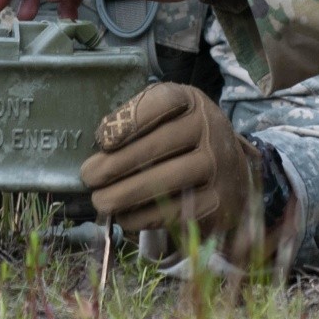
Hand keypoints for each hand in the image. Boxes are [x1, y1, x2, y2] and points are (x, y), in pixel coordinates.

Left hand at [79, 82, 259, 240]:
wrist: (230, 169)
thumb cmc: (182, 139)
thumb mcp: (166, 116)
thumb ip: (136, 122)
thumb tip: (100, 149)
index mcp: (192, 102)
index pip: (162, 102)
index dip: (129, 121)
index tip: (102, 139)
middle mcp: (210, 130)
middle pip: (158, 146)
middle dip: (116, 164)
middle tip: (89, 177)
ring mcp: (218, 167)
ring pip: (166, 182)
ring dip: (125, 194)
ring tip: (100, 201)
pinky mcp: (218, 202)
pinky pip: (176, 212)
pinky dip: (143, 217)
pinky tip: (124, 216)